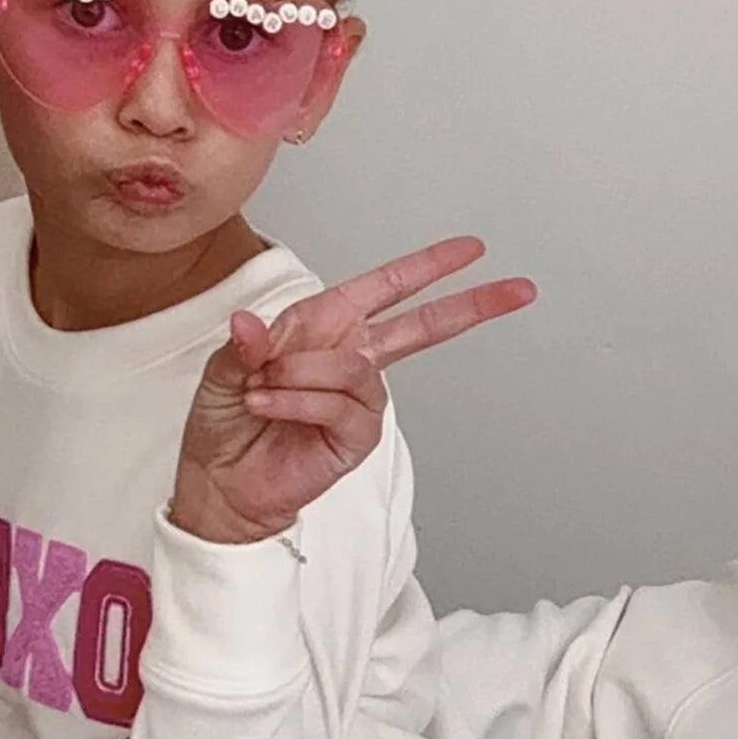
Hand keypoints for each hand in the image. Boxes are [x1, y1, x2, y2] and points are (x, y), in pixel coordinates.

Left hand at [169, 236, 535, 547]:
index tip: (471, 250)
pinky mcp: (355, 436)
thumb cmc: (225, 427)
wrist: (222, 487)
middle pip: (422, 326)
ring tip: (264, 388)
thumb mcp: (223, 370)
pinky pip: (338, 404)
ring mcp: (358, 399)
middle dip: (469, 305)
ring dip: (301, 374)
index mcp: (325, 327)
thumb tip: (253, 326)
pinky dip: (299, 403)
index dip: (429, 267)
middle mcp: (349, 358)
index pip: (388, 288)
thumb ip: (244, 344)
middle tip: (515, 290)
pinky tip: (272, 407)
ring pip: (354, 366)